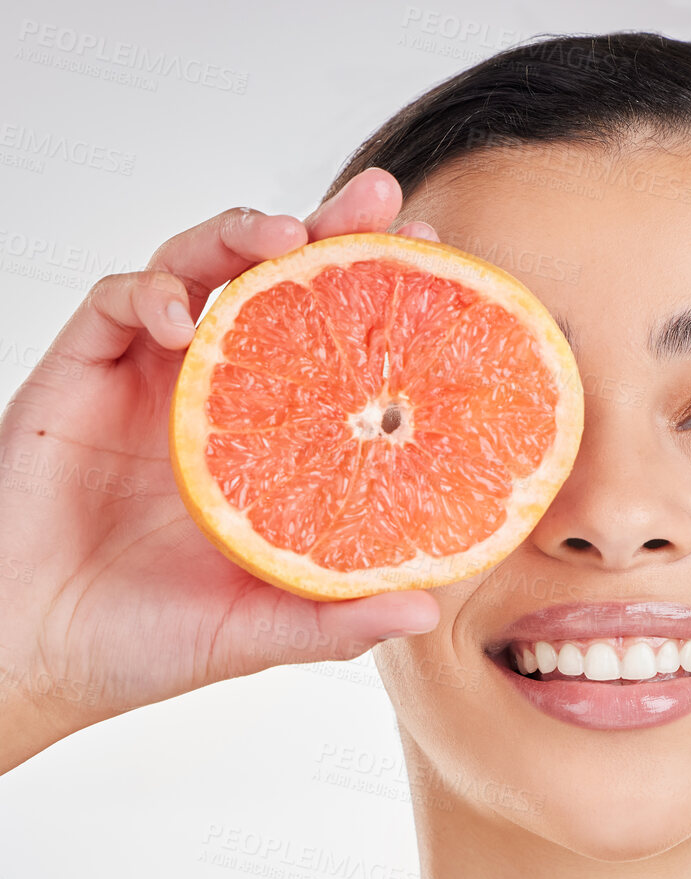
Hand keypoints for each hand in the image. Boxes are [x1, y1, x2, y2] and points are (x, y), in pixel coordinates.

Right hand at [0, 167, 444, 762]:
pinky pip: (119, 301)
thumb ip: (338, 622)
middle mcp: (222, 396)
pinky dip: (153, 291)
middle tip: (382, 203)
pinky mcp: (84, 373)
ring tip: (287, 238)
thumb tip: (429, 612)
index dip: (385, 302)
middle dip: (330, 231)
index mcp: (274, 445)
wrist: (37, 653)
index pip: (340, 349)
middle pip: (280, 285)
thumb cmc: (149, 641)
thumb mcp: (262, 633)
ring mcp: (153, 379)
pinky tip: (184, 313)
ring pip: (203, 268)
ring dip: (244, 237)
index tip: (441, 269)